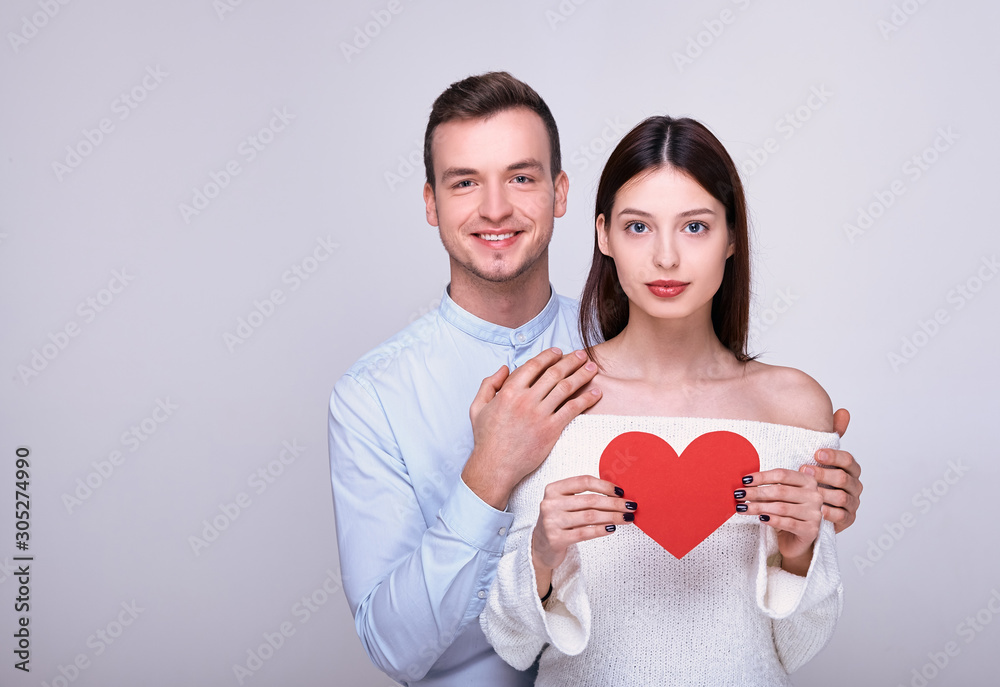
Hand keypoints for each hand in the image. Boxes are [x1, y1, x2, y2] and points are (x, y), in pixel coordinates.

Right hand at [463, 349, 601, 509]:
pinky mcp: (551, 430)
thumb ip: (489, 384)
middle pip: (553, 373)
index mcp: (509, 391)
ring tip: (592, 369)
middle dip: (570, 361)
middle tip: (582, 355)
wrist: (495, 466)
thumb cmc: (486, 439)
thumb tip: (504, 367)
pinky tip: (596, 394)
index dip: (548, 356)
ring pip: (565, 388)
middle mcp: (526, 400)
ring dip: (581, 376)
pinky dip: (586, 400)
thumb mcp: (478, 407)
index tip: (559, 352)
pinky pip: (572, 410)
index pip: (533, 366)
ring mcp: (539, 415)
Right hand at [531, 475, 632, 596]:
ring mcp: (551, 521)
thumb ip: (583, 496)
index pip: (583, 481)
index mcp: (553, 489)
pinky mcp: (556, 539)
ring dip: (612, 517)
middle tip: (630, 506)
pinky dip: (601, 530)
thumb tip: (616, 494)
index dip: (604, 485)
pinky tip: (612, 528)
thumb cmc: (559, 521)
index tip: (621, 491)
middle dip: (614, 503)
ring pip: (590, 516)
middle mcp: (550, 503)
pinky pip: (584, 533)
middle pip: (589, 500)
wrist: (541, 546)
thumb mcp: (565, 503)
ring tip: (626, 518)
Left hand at [737, 468, 822, 575]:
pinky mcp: (811, 530)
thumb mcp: (778, 498)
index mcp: (808, 481)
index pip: (782, 474)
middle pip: (780, 490)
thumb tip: (745, 484)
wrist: (796, 540)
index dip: (762, 476)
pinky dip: (772, 520)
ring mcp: (815, 513)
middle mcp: (814, 496)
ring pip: (782, 507)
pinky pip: (788, 523)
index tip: (744, 480)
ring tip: (742, 507)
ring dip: (758, 507)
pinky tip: (760, 518)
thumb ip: (767, 488)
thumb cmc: (786, 514)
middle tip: (738, 494)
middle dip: (756, 492)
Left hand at [805, 408, 862, 532]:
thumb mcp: (822, 457)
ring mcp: (852, 503)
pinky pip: (842, 517)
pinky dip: (830, 513)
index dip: (834, 456)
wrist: (815, 506)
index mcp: (851, 469)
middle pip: (844, 479)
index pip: (848, 460)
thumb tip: (844, 411)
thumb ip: (833, 435)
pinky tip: (818, 510)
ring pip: (842, 497)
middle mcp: (855, 485)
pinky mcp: (847, 520)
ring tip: (808, 491)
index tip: (816, 453)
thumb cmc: (819, 477)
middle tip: (805, 470)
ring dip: (824, 493)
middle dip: (824, 474)